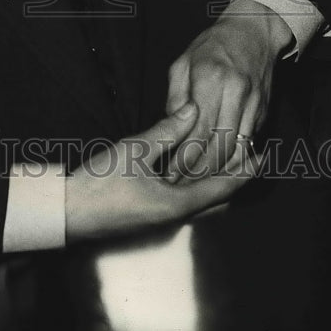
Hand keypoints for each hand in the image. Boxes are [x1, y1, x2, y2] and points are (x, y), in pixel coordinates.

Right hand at [65, 102, 254, 241]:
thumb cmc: (101, 183)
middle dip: (235, 181)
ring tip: (225, 162)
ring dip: (217, 186)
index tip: (261, 157)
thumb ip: (167, 130)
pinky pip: (186, 205)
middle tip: (248, 159)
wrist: (68, 212)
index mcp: (177, 203)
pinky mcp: (149, 218)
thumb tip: (194, 110)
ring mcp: (161, 220)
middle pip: (217, 202)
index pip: (222, 188)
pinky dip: (198, 189)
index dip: (244, 172)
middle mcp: (175, 216)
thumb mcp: (135, 150)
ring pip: (201, 206)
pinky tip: (190, 173)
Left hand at [165, 0, 293, 180]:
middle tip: (178, 183)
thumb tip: (170, 129)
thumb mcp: (183, 63)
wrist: (253, 33)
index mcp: (210, 79)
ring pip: (235, 151)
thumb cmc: (211, 47)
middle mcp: (235, 93)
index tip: (168, 171)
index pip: (198, 130)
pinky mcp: (263, 113)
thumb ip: (175, 97)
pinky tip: (218, 172)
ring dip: (215, 173)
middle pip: (218, 147)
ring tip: (194, 183)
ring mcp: (253, 105)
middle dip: (197, 172)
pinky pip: (248, 146)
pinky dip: (234, 164)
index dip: (183, 157)